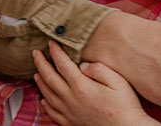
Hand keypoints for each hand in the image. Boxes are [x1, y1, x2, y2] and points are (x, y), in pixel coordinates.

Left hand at [33, 42, 158, 125]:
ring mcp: (69, 113)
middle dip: (40, 63)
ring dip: (40, 81)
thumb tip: (82, 65)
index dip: (55, 52)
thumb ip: (99, 69)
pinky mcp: (71, 123)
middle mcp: (72, 100)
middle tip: (35, 53)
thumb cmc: (126, 106)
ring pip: (48, 95)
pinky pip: (52, 113)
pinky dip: (45, 104)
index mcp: (82, 87)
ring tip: (36, 72)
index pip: (63, 64)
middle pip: (49, 78)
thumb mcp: (118, 81)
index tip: (51, 42)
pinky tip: (43, 99)